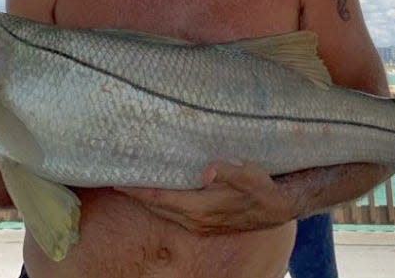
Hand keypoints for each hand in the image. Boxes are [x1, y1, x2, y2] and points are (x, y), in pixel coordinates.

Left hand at [115, 161, 298, 234]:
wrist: (279, 206)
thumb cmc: (262, 187)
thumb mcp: (248, 174)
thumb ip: (227, 172)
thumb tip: (206, 171)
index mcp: (200, 208)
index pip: (160, 198)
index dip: (138, 190)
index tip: (118, 180)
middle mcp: (196, 220)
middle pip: (157, 207)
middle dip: (136, 195)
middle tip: (115, 179)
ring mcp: (200, 224)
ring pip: (165, 212)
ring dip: (147, 200)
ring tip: (131, 185)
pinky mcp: (206, 222)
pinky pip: (175, 213)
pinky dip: (161, 203)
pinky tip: (158, 193)